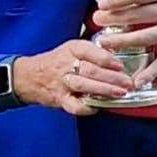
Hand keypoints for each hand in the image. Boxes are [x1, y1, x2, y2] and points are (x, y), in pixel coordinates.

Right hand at [11, 39, 131, 115]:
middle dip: (113, 77)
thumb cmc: (56, 62)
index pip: (90, 51)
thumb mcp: (72, 49)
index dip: (107, 58)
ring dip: (105, 90)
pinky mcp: (59, 99)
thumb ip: (92, 52)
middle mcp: (66, 64)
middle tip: (128, 82)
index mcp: (71, 49)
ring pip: (85, 86)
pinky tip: (98, 107)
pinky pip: (74, 105)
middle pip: (91, 70)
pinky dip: (87, 107)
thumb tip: (118, 59)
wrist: (28, 76)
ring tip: (121, 93)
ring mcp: (62, 83)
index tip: (121, 65)